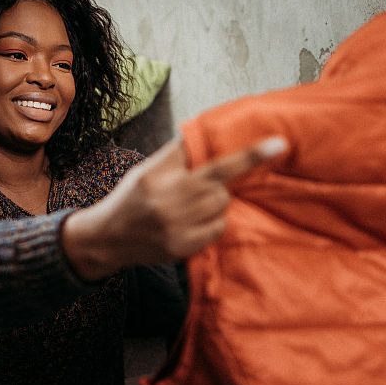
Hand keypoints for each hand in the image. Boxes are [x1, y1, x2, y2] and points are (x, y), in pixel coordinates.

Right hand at [62, 135, 288, 280]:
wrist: (107, 238)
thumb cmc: (132, 198)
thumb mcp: (148, 169)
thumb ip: (178, 155)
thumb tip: (207, 136)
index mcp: (161, 177)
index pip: (214, 164)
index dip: (249, 155)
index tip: (278, 144)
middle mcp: (169, 203)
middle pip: (220, 189)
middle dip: (213, 187)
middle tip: (191, 191)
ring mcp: (177, 229)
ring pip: (221, 208)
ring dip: (212, 205)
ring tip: (186, 208)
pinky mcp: (183, 248)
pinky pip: (217, 229)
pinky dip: (210, 223)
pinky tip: (189, 224)